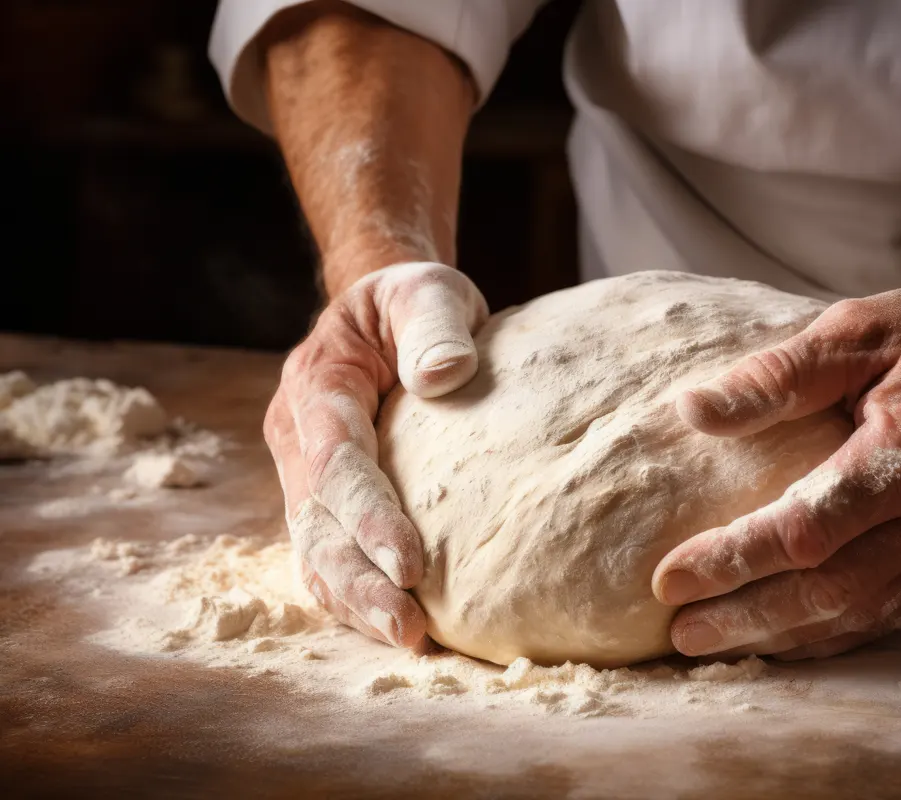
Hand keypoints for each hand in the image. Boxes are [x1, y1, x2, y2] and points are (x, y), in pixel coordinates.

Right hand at [264, 262, 487, 646]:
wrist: (381, 310)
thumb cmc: (411, 302)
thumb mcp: (427, 291)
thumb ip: (434, 326)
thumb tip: (446, 375)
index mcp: (318, 387)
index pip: (337, 463)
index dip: (368, 517)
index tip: (411, 564)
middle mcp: (299, 439)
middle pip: (317, 523)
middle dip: (360, 580)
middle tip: (409, 626)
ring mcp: (304, 473)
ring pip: (315, 550)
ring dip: (356, 600)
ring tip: (408, 638)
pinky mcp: (325, 498)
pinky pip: (328, 554)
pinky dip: (356, 594)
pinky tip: (398, 625)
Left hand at [652, 271, 900, 658]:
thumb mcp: (864, 331)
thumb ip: (781, 375)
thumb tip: (693, 410)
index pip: (807, 528)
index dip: (734, 560)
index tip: (668, 578)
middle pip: (829, 592)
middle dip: (746, 618)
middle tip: (679, 632)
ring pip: (860, 617)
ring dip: (783, 638)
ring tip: (714, 643)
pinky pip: (893, 618)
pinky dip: (833, 635)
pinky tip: (785, 638)